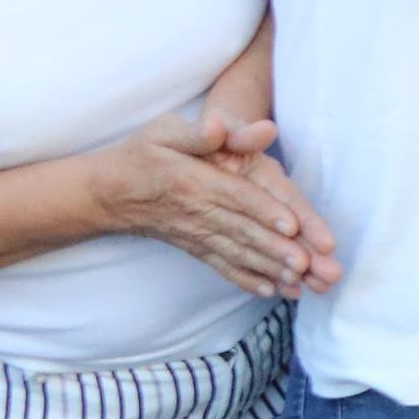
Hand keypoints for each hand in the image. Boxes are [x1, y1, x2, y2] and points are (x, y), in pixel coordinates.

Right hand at [95, 112, 339, 297]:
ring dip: (270, 268)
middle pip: (244, 231)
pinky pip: (222, 266)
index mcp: (195, 181)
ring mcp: (197, 234)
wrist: (108, 193)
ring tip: (301, 281)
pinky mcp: (195, 247)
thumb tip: (221, 127)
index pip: (237, 197)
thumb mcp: (165, 132)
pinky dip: (246, 279)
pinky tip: (270, 290)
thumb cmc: (143, 154)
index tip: (293, 225)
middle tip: (310, 264)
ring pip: (238, 253)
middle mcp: (198, 212)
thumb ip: (199, 131)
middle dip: (278, 249)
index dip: (265, 210)